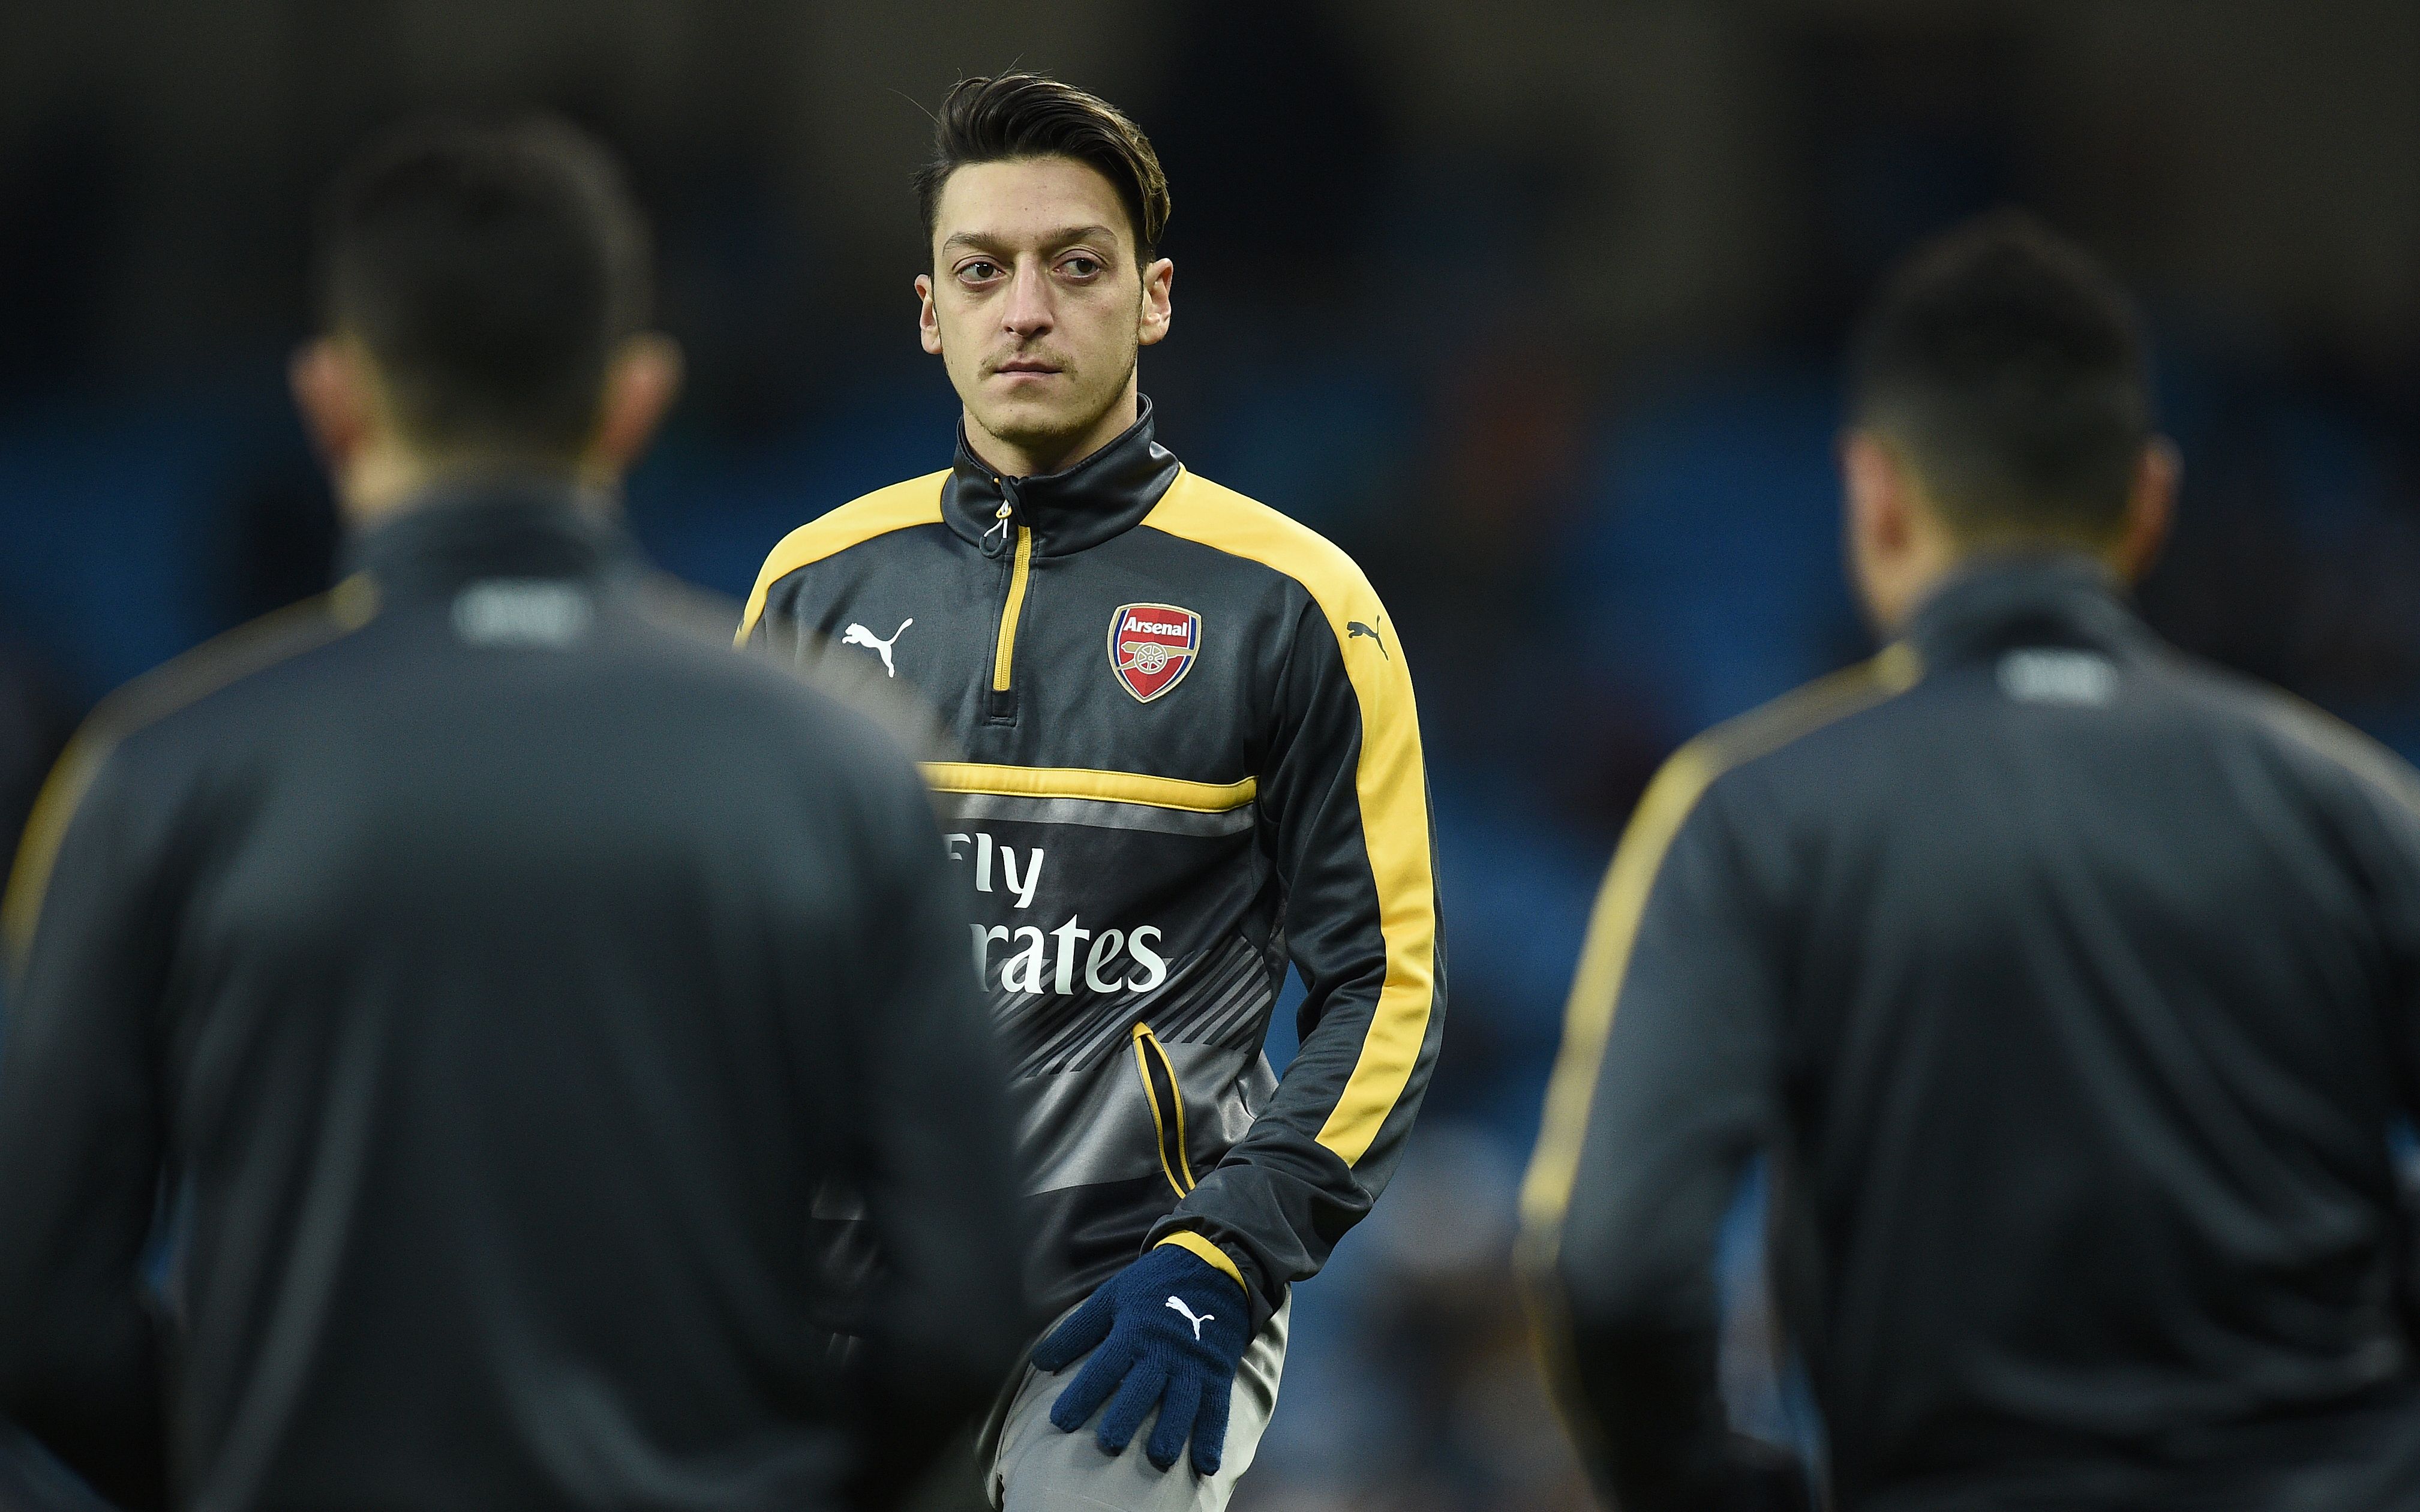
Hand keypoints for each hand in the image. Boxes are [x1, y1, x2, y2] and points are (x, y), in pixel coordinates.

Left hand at [1030, 1242, 1249, 1474]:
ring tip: (1159, 1458)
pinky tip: (1206, 1465)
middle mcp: (1163, 1350)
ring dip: (1172, 1431)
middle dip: (1127, 1415)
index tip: (1060, 1422)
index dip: (1082, 1394)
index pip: (1104, 1366)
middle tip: (1110, 1444)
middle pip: (1143, 1387)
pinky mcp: (1217, 1373)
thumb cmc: (1153, 1286)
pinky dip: (1212, 1437)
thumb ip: (1076, 1333)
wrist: (1213, 1268)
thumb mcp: (1111, 1298)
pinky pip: (1217, 1408)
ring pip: (1182, 1402)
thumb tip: (1038, 1362)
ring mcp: (1193, 1364)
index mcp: (1133, 1331)